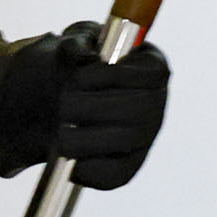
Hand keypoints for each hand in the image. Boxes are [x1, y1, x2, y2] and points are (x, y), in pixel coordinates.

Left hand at [51, 28, 170, 190]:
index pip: (150, 74)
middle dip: (93, 107)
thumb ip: (77, 43)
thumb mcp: (76, 41)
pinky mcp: (128, 166)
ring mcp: (145, 138)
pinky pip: (114, 174)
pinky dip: (88, 169)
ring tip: (60, 130)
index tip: (79, 76)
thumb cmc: (78, 62)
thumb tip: (83, 58)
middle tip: (62, 104)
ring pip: (125, 141)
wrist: (64, 95)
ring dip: (87, 137)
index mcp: (154, 68)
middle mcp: (156, 104)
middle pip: (138, 109)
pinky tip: (67, 156)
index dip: (112, 77)